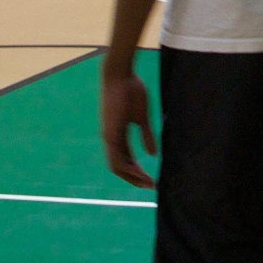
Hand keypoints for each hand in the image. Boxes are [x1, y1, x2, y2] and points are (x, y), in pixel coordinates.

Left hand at [99, 58, 155, 187]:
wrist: (120, 77)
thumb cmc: (132, 91)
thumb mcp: (142, 117)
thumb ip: (146, 135)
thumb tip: (152, 154)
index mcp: (118, 135)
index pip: (125, 159)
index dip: (137, 170)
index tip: (151, 178)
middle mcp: (111, 140)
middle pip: (120, 167)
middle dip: (135, 178)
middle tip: (151, 186)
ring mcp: (109, 138)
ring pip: (117, 166)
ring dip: (132, 176)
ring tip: (148, 183)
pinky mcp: (110, 134)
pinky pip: (116, 157)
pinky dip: (127, 167)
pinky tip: (140, 171)